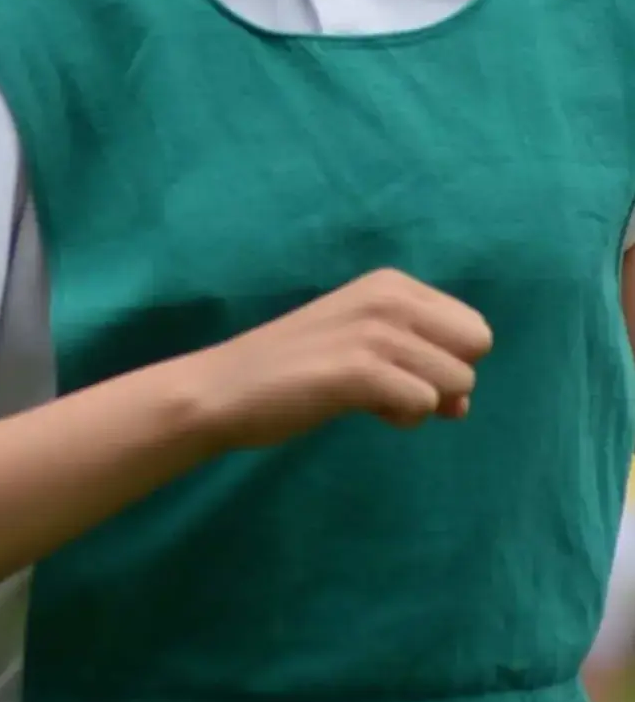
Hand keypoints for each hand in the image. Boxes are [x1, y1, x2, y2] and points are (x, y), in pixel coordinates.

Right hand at [199, 268, 493, 447]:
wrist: (228, 388)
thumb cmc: (297, 368)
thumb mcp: (364, 346)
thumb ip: (418, 363)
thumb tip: (462, 405)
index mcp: (392, 283)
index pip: (473, 326)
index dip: (447, 360)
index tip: (402, 370)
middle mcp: (389, 297)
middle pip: (475, 349)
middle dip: (445, 380)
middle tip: (393, 388)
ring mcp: (375, 332)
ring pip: (457, 381)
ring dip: (420, 404)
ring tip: (369, 398)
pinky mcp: (360, 371)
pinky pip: (424, 404)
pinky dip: (401, 418)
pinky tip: (362, 409)